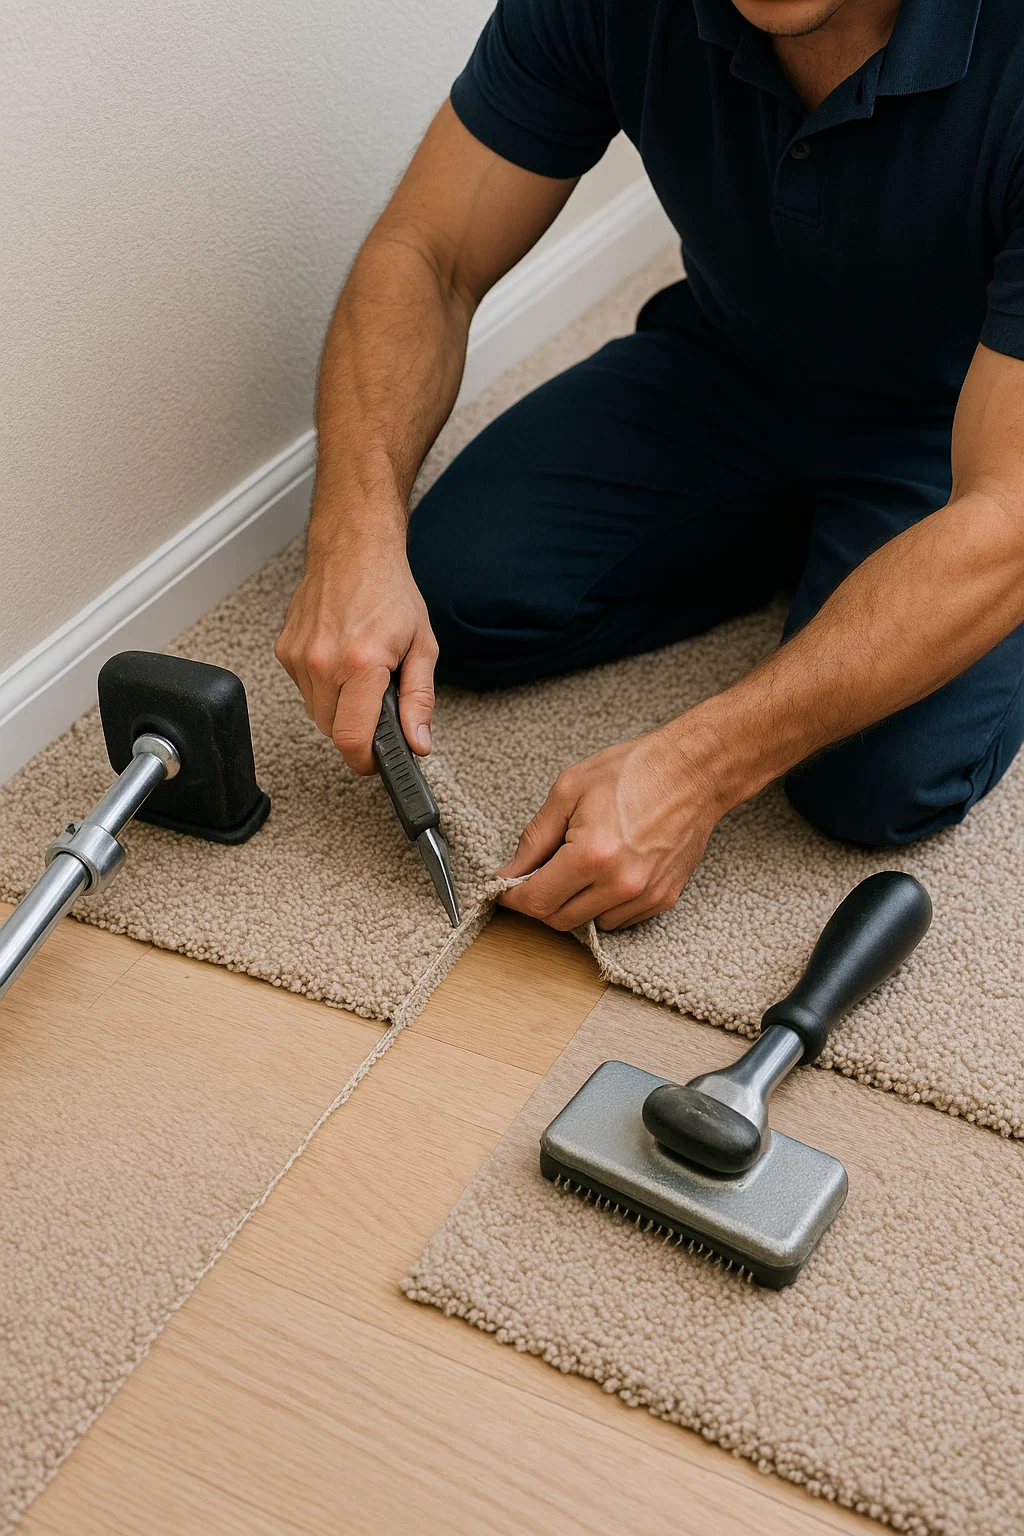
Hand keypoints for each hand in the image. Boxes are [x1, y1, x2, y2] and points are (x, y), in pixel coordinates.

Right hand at [274, 535, 437, 773]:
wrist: (354, 549)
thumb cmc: (389, 592)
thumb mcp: (422, 646)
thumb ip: (419, 699)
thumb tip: (418, 741)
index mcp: (362, 664)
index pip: (351, 737)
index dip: (363, 761)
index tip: (373, 763)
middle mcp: (324, 662)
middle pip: (332, 730)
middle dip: (356, 728)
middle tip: (377, 703)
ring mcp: (300, 656)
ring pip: (316, 711)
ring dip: (338, 706)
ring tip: (360, 673)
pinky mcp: (285, 650)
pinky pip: (304, 689)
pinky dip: (323, 685)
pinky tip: (340, 659)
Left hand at [496, 722, 724, 931]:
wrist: (693, 772)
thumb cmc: (633, 771)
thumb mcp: (568, 790)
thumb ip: (534, 837)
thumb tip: (509, 872)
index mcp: (592, 855)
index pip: (537, 900)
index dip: (512, 897)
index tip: (505, 888)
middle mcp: (620, 884)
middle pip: (559, 920)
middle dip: (541, 901)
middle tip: (539, 873)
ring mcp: (645, 896)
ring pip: (589, 924)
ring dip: (574, 903)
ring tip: (580, 865)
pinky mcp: (663, 899)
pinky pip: (619, 920)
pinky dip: (603, 904)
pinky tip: (607, 871)